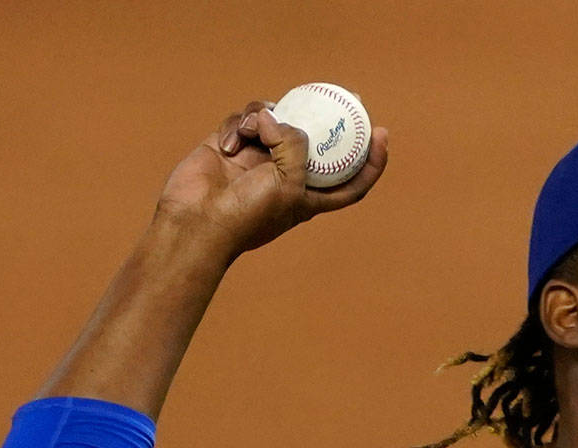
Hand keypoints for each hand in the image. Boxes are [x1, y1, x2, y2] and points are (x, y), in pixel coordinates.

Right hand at [155, 100, 389, 259]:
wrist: (196, 222)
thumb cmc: (247, 214)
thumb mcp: (288, 183)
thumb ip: (294, 145)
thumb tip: (274, 116)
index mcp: (308, 196)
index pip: (350, 181)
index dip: (371, 161)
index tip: (382, 134)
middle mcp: (285, 175)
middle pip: (314, 140)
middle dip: (327, 119)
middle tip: (344, 95)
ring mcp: (257, 158)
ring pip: (275, 119)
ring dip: (266, 118)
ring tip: (254, 132)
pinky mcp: (231, 145)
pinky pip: (243, 120)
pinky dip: (238, 125)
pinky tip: (227, 145)